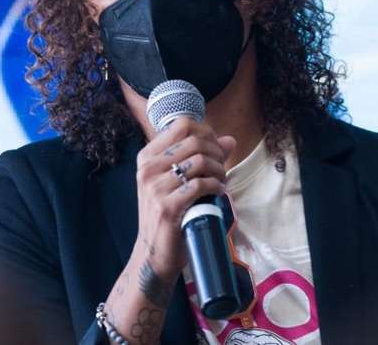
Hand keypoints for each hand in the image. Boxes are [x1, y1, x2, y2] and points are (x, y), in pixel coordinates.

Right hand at [133, 118, 235, 283]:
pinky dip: (216, 186)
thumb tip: (230, 140)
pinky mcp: (167, 207)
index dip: (206, 133)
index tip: (215, 148)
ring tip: (221, 180)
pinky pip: (201, 184)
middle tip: (222, 168)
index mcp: (147, 157)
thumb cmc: (169, 212)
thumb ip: (203, 158)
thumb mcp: (179, 181)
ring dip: (219, 170)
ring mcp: (155, 188)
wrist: (154, 252)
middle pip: (195, 141)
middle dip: (217, 153)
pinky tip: (218, 192)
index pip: (182, 125)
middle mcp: (147, 169)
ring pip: (200, 162)